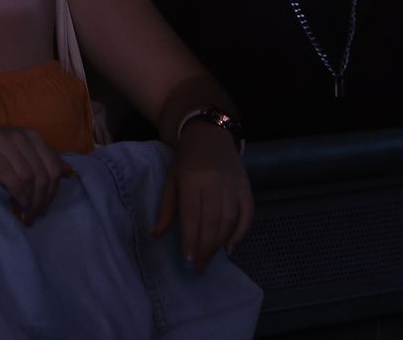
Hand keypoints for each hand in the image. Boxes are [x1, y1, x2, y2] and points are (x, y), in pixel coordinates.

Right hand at [0, 125, 73, 223]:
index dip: (51, 194)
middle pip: (42, 175)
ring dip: (28, 202)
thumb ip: (42, 159)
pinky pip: (8, 174)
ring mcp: (2, 140)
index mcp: (32, 136)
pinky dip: (15, 193)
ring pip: (28, 176)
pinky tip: (15, 205)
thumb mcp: (18, 151)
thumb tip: (70, 173)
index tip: (42, 212)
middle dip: (40, 202)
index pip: (53, 169)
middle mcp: (20, 135)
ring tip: (22, 216)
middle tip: (30, 219)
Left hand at [152, 121, 253, 273]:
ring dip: (220, 243)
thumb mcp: (171, 180)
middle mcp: (214, 182)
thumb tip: (155, 234)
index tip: (188, 261)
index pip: (192, 215)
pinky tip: (231, 247)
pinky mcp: (246, 185)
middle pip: (212, 221)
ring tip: (211, 259)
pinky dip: (241, 232)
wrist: (208, 133)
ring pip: (230, 219)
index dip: (191, 239)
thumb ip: (167, 208)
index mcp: (192, 180)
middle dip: (205, 248)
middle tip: (199, 268)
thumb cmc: (186, 160)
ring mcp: (233, 183)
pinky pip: (248, 212)